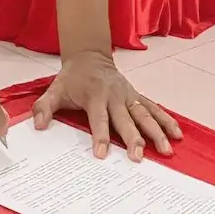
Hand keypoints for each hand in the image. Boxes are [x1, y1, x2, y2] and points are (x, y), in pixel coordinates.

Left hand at [33, 51, 182, 160]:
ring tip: (166, 150)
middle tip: (138, 158)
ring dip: (156, 132)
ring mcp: (129, 95)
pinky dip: (166, 120)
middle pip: (126, 120)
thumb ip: (44, 107)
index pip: (98, 119)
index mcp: (94, 96)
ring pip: (145, 114)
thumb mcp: (54, 90)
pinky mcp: (137, 95)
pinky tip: (177, 134)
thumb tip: (38, 125)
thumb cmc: (72, 78)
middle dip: (132, 139)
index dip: (99, 137)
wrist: (89, 55)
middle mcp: (115, 95)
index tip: (102, 155)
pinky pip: (154, 108)